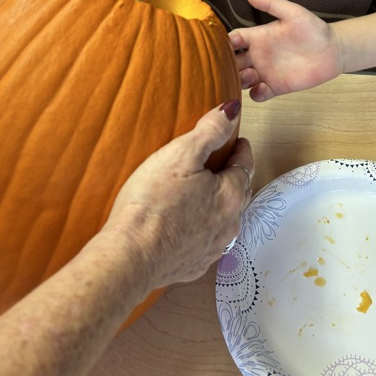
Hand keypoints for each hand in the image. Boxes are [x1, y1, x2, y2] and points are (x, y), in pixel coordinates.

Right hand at [105, 102, 252, 287]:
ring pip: (224, 219)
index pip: (245, 164)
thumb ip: (210, 130)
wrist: (129, 257)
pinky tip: (185, 224)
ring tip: (202, 192)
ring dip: (218, 204)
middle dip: (233, 175)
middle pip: (239, 192)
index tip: (237, 141)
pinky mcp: (193, 265)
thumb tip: (233, 110)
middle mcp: (229, 225)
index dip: (241, 149)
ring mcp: (212, 249)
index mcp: (231, 195)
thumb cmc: (152, 204)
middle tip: (221, 162)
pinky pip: (205, 241)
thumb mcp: (181, 154)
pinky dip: (200, 228)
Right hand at [229, 0, 340, 100]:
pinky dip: (255, 94)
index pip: (233, 40)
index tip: (224, 45)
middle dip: (227, 66)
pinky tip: (262, 88)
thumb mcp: (293, 12)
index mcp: (258, 37)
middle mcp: (258, 55)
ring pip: (241, 80)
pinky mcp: (276, 87)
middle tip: (232, 66)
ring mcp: (266, 72)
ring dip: (239, 80)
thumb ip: (272, 4)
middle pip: (233, 63)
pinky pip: (258, 95)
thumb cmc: (314, 29)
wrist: (333, 50)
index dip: (224, 43)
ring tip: (250, 75)